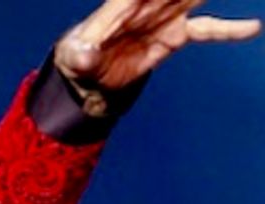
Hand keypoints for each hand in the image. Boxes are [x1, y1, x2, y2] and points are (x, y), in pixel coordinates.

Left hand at [56, 0, 260, 90]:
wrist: (90, 79)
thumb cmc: (77, 59)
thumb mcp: (73, 59)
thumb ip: (81, 55)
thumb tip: (86, 53)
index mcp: (118, 6)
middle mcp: (145, 5)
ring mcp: (163, 17)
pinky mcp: (176, 35)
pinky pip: (207, 29)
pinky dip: (229, 29)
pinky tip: (252, 27)